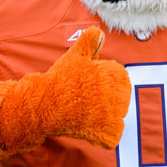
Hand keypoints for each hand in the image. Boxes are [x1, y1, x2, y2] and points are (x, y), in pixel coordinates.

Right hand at [0, 26, 131, 151]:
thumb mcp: (76, 55)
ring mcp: (115, 113)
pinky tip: (90, 128)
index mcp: (116, 73)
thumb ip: (90, 42)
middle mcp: (119, 92)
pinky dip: (104, 135)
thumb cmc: (61, 78)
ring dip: (105, 117)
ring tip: (86, 112)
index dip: (103, 83)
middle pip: (121, 99)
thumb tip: (99, 31)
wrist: (45, 104)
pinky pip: (113, 136)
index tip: (88, 86)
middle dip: (106, 101)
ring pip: (118, 117)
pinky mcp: (108, 132)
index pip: (120, 80)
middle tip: (85, 100)